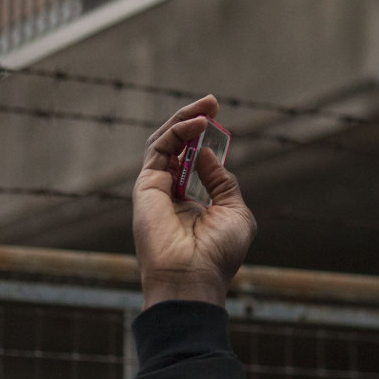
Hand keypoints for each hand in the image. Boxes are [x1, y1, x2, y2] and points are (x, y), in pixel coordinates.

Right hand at [133, 95, 255, 307]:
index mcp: (190, 203)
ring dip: (184, 120)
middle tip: (212, 102)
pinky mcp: (145, 186)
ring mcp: (155, 189)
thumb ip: (222, 182)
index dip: (206, 140)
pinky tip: (198, 124)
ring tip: (206, 106)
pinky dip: (177, 131)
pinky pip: (159, 149)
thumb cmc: (218, 253)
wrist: (194, 277)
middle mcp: (170, 194)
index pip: (193, 162)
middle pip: (176, 147)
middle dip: (193, 121)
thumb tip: (208, 153)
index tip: (220, 120)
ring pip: (163, 143)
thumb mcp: (233, 211)